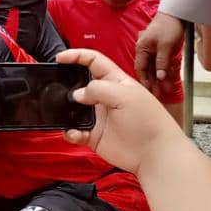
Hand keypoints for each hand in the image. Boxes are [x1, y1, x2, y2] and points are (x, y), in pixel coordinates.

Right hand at [58, 48, 186, 174]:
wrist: (155, 154)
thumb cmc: (148, 121)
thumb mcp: (125, 96)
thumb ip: (98, 89)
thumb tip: (76, 94)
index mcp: (115, 81)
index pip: (93, 61)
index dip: (77, 56)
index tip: (60, 58)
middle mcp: (105, 97)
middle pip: (79, 83)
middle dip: (66, 83)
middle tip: (55, 86)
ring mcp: (98, 116)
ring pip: (73, 108)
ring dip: (65, 110)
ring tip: (63, 113)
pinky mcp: (93, 135)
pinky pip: (74, 131)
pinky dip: (70, 132)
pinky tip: (76, 134)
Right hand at [134, 12, 185, 96]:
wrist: (176, 14)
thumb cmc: (168, 25)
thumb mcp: (166, 46)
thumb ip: (162, 62)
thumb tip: (160, 77)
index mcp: (142, 48)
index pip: (140, 68)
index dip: (144, 80)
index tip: (150, 90)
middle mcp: (145, 50)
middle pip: (148, 70)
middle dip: (153, 82)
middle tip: (159, 94)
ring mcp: (152, 50)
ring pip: (155, 68)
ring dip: (160, 78)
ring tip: (166, 89)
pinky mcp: (160, 50)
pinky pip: (161, 63)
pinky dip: (164, 71)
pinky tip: (168, 78)